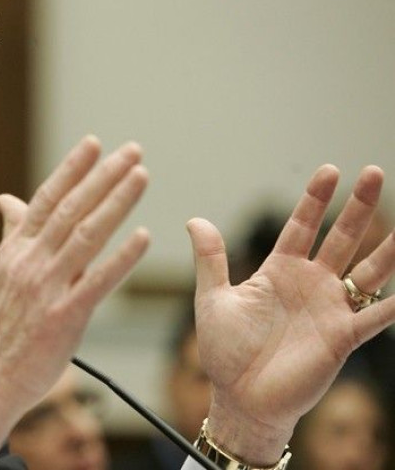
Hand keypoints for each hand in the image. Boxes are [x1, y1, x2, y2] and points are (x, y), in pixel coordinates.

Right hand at [0, 136, 149, 467]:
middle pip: (72, 209)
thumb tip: (9, 200)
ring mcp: (46, 288)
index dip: (72, 169)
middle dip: (104, 176)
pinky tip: (142, 237)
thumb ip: (11, 233)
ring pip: (87, 236)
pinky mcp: (64, 317)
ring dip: (116, 203)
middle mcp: (30, 261)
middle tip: (132, 151)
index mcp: (15, 249)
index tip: (94, 144)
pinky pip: (97, 282)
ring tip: (141, 177)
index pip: (47, 199)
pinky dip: (121, 258)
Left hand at [187, 164, 394, 466]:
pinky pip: (376, 316)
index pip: (301, 227)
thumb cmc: (225, 350)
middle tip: (374, 172)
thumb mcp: (213, 298)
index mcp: (278, 271)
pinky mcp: (342, 337)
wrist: (239, 398)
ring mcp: (329, 309)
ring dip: (388, 246)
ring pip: (367, 270)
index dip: (316, 200)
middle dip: (357, 206)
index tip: (331, 171)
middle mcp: (310, 284)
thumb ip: (211, 259)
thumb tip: (194, 219)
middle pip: (340, 238)